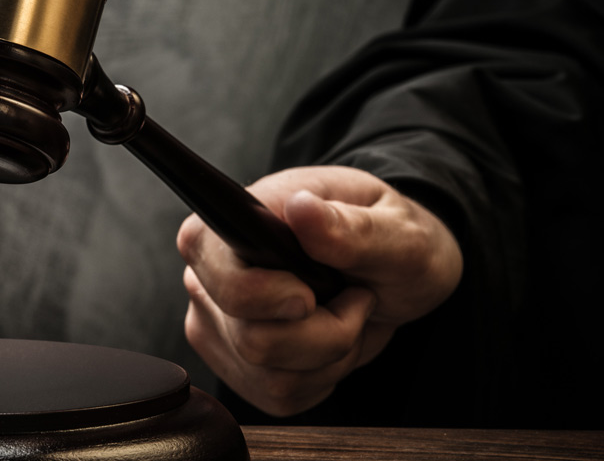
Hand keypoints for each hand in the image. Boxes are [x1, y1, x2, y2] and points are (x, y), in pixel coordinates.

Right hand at [177, 166, 461, 415]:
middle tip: (357, 299)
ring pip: (269, 373)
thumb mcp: (396, 230)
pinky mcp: (236, 364)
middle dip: (324, 333)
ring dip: (330, 356)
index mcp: (235, 222)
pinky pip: (276, 393)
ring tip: (348, 316)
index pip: (207, 260)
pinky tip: (332, 341)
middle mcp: (211, 274)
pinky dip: (321, 378)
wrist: (395, 277)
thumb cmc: (389, 241)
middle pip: (251, 336)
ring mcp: (218, 323)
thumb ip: (351, 228)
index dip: (258, 293)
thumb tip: (301, 209)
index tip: (310, 296)